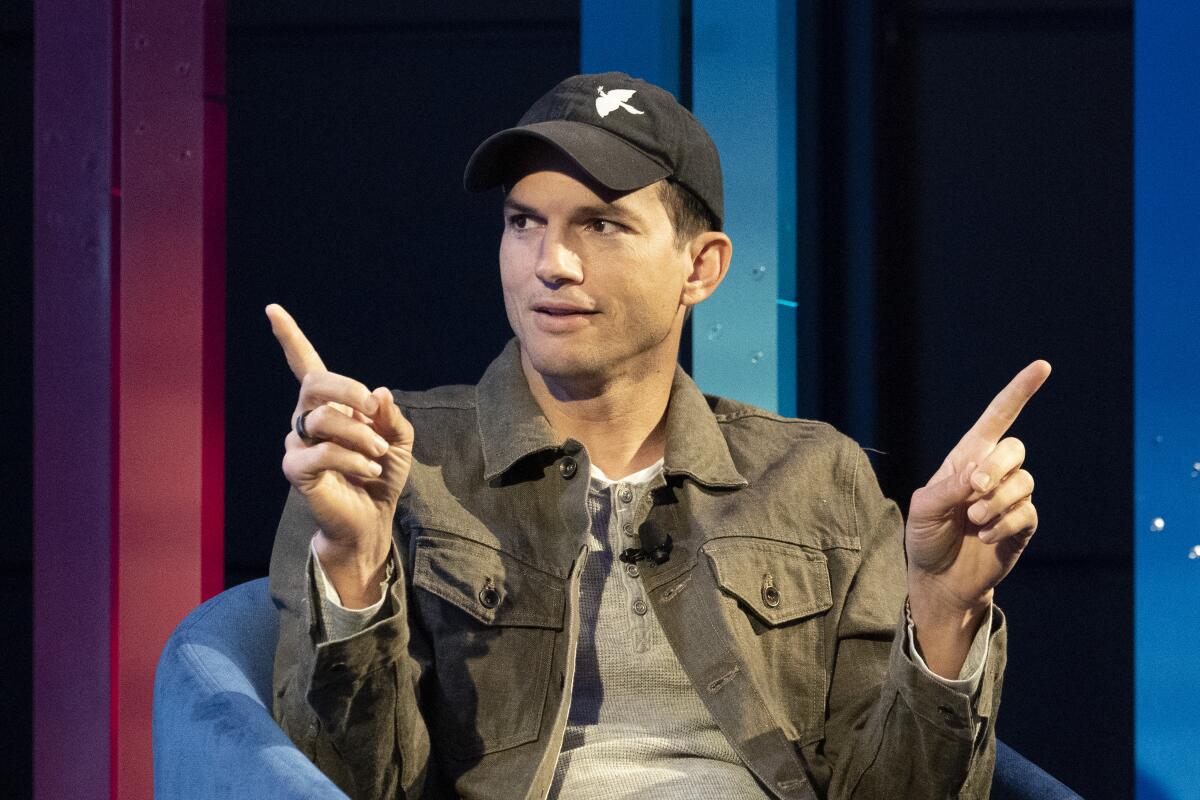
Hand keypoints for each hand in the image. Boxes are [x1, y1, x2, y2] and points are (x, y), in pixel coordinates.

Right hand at [266, 304, 413, 605]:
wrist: (371, 520)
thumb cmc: (381, 476)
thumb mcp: (398, 441)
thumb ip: (391, 416)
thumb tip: (380, 392)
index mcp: (329, 405)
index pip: (304, 364)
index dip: (289, 337)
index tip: (272, 309)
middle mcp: (306, 419)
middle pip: (314, 384)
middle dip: (349, 390)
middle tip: (374, 411)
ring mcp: (297, 444)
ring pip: (323, 419)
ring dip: (360, 437)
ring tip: (378, 457)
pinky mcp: (297, 470)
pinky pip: (322, 452)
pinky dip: (352, 460)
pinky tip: (368, 472)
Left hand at [904, 360, 1050, 670]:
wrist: (939, 579)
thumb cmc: (926, 538)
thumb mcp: (923, 509)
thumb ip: (948, 488)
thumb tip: (978, 477)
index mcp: (966, 458)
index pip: (996, 418)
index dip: (1018, 392)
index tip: (1042, 367)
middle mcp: (992, 473)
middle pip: (1015, 449)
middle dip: (996, 467)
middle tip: (973, 491)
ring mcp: (1010, 498)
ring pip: (1023, 481)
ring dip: (996, 502)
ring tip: (973, 521)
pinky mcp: (1022, 524)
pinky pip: (1026, 512)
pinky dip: (1003, 524)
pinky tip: (985, 537)